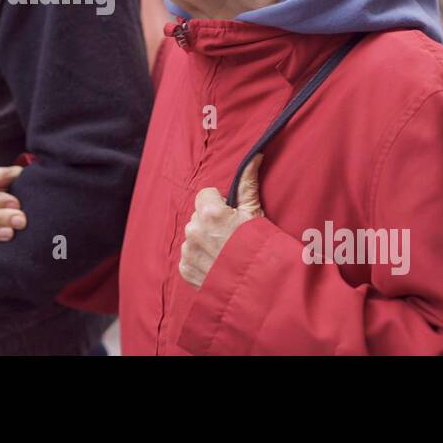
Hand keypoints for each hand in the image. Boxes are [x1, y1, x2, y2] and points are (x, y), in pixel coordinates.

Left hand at [179, 154, 264, 288]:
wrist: (257, 287)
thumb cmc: (258, 246)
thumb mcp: (254, 213)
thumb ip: (248, 183)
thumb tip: (255, 155)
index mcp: (209, 213)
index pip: (205, 194)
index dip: (219, 202)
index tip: (230, 214)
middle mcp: (193, 229)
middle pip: (199, 215)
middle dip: (211, 221)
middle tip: (230, 235)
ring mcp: (187, 250)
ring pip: (193, 234)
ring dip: (204, 239)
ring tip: (224, 251)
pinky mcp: (185, 269)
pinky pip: (189, 255)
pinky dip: (200, 258)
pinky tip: (217, 263)